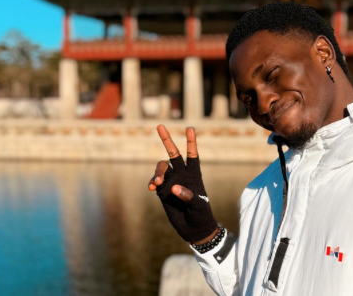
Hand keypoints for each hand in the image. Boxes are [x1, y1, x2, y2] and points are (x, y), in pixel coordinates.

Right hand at [148, 125, 218, 243]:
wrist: (193, 227)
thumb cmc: (201, 213)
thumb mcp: (198, 204)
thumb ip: (187, 195)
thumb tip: (172, 187)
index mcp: (194, 174)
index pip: (192, 154)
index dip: (191, 141)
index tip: (190, 128)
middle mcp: (182, 174)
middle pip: (173, 153)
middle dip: (166, 139)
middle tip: (160, 125)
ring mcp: (171, 181)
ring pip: (161, 168)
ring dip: (157, 172)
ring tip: (156, 184)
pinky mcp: (162, 191)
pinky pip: (154, 182)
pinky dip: (152, 182)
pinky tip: (152, 188)